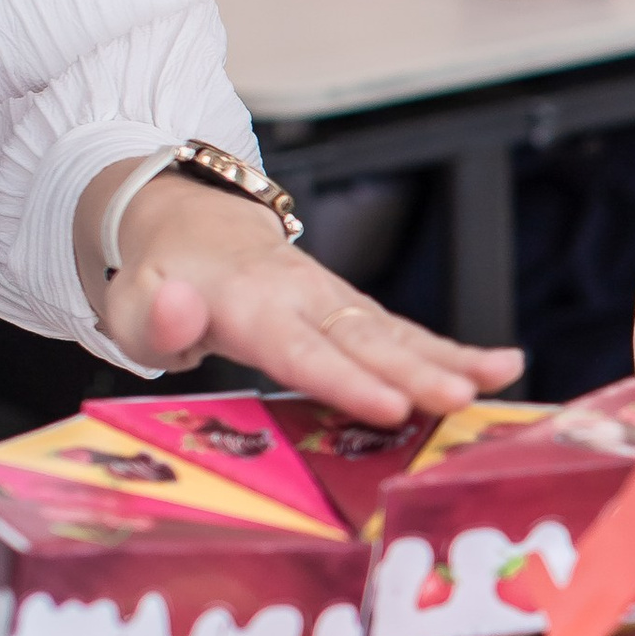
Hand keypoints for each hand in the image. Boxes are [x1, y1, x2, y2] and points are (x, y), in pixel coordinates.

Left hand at [81, 167, 522, 424]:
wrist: (192, 229)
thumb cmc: (160, 284)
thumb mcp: (131, 306)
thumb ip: (156, 319)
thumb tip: (181, 308)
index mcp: (250, 305)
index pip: (302, 349)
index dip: (346, 379)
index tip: (387, 406)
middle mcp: (305, 298)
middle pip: (366, 341)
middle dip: (416, 372)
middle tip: (460, 400)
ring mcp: (338, 303)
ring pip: (398, 333)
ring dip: (450, 358)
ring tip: (501, 378)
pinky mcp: (358, 314)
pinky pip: (408, 333)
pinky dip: (456, 350)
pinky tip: (503, 367)